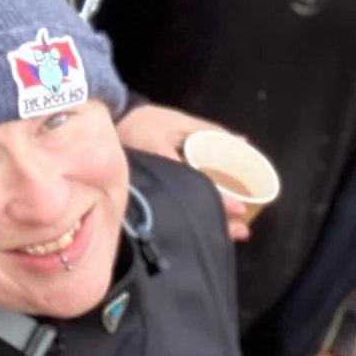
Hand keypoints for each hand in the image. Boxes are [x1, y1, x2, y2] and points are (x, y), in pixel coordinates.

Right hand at [116, 103, 253, 240]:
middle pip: (190, 209)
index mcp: (162, 162)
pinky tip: (210, 224)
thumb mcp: (179, 122)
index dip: (219, 199)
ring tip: (236, 233)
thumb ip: (210, 131)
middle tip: (243, 231)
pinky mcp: (149, 199)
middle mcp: (156, 184)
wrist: (111, 125)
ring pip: (183, 215)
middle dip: (217, 222)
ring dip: (209, 225)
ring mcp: (151, 195)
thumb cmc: (147, 122)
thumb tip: (243, 142)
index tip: (240, 209)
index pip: (195, 184)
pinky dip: (194, 218)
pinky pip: (175, 210)